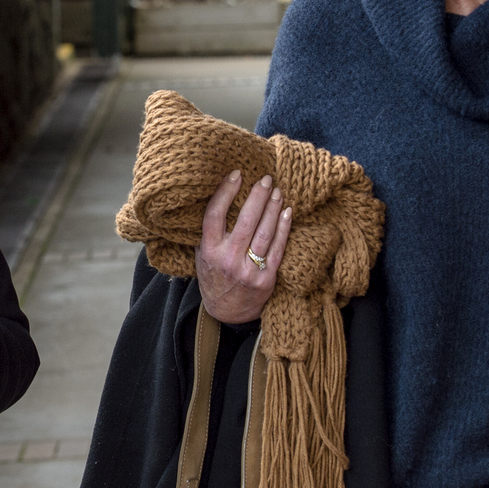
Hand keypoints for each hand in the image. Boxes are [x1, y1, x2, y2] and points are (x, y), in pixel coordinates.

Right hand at [195, 170, 292, 324]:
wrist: (226, 313)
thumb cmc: (214, 277)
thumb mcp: (201, 256)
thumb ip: (208, 233)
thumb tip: (217, 197)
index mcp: (209, 250)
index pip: (215, 215)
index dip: (225, 192)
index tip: (236, 174)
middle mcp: (228, 259)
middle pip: (245, 221)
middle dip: (257, 196)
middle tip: (265, 179)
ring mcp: (248, 270)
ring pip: (264, 232)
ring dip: (272, 208)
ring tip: (277, 191)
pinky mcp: (266, 279)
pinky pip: (278, 248)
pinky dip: (283, 228)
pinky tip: (286, 212)